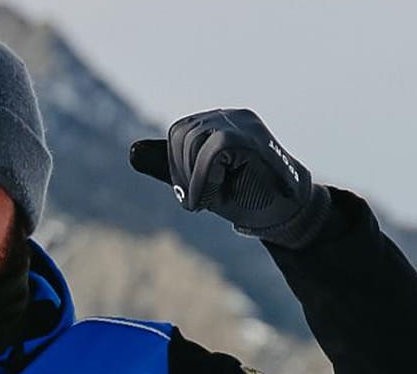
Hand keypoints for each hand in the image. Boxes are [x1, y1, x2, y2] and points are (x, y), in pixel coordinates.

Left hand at [129, 108, 330, 248]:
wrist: (286, 214)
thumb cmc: (245, 198)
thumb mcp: (197, 182)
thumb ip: (168, 166)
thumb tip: (131, 150)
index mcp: (217, 123)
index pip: (180, 133)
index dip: (176, 166)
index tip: (192, 194)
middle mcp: (231, 116)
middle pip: (183, 133)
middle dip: (182, 174)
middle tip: (202, 200)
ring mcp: (244, 122)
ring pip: (195, 140)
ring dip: (195, 179)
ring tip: (215, 198)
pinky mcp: (252, 135)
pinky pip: (214, 149)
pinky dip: (203, 180)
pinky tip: (212, 200)